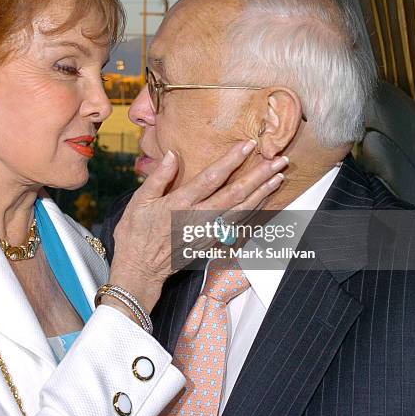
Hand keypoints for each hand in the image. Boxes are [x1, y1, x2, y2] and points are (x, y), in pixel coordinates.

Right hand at [108, 140, 287, 316]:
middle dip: (258, 176)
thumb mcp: (139, 201)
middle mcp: (197, 218)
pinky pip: (238, 226)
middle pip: (235, 194)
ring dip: (262, 193)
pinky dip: (254, 213)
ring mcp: (207, 233)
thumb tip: (173, 154)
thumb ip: (158, 177)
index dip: (231, 161)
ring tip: (278, 177)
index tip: (248, 145)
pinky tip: (264, 201)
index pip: (210, 178)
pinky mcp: (211, 243)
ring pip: (241, 211)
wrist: (139, 269)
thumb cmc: (135, 233)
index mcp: (179, 204)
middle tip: (277, 160)